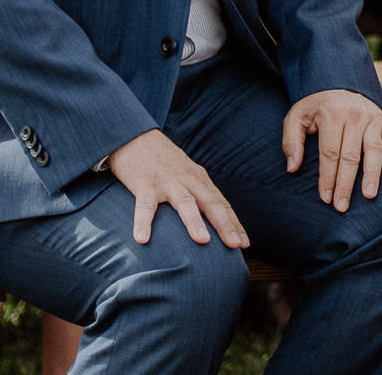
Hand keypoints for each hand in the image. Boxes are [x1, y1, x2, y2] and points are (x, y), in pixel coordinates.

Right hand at [106, 128, 248, 248]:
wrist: (136, 136)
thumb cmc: (162, 162)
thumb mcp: (185, 174)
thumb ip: (196, 194)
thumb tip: (209, 223)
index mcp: (200, 179)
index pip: (221, 204)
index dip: (234, 224)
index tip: (244, 244)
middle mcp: (188, 179)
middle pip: (211, 203)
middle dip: (225, 225)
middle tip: (235, 245)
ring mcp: (167, 181)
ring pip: (185, 202)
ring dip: (194, 221)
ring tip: (203, 241)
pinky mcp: (144, 183)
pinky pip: (145, 205)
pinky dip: (143, 222)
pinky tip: (142, 239)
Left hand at [282, 89, 381, 212]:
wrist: (337, 81)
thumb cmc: (315, 106)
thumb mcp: (296, 117)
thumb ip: (291, 141)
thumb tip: (293, 168)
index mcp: (332, 115)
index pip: (330, 153)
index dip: (327, 178)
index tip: (325, 198)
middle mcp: (354, 117)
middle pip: (351, 156)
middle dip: (346, 184)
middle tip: (342, 207)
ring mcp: (373, 118)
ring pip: (374, 151)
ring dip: (373, 174)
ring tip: (370, 195)